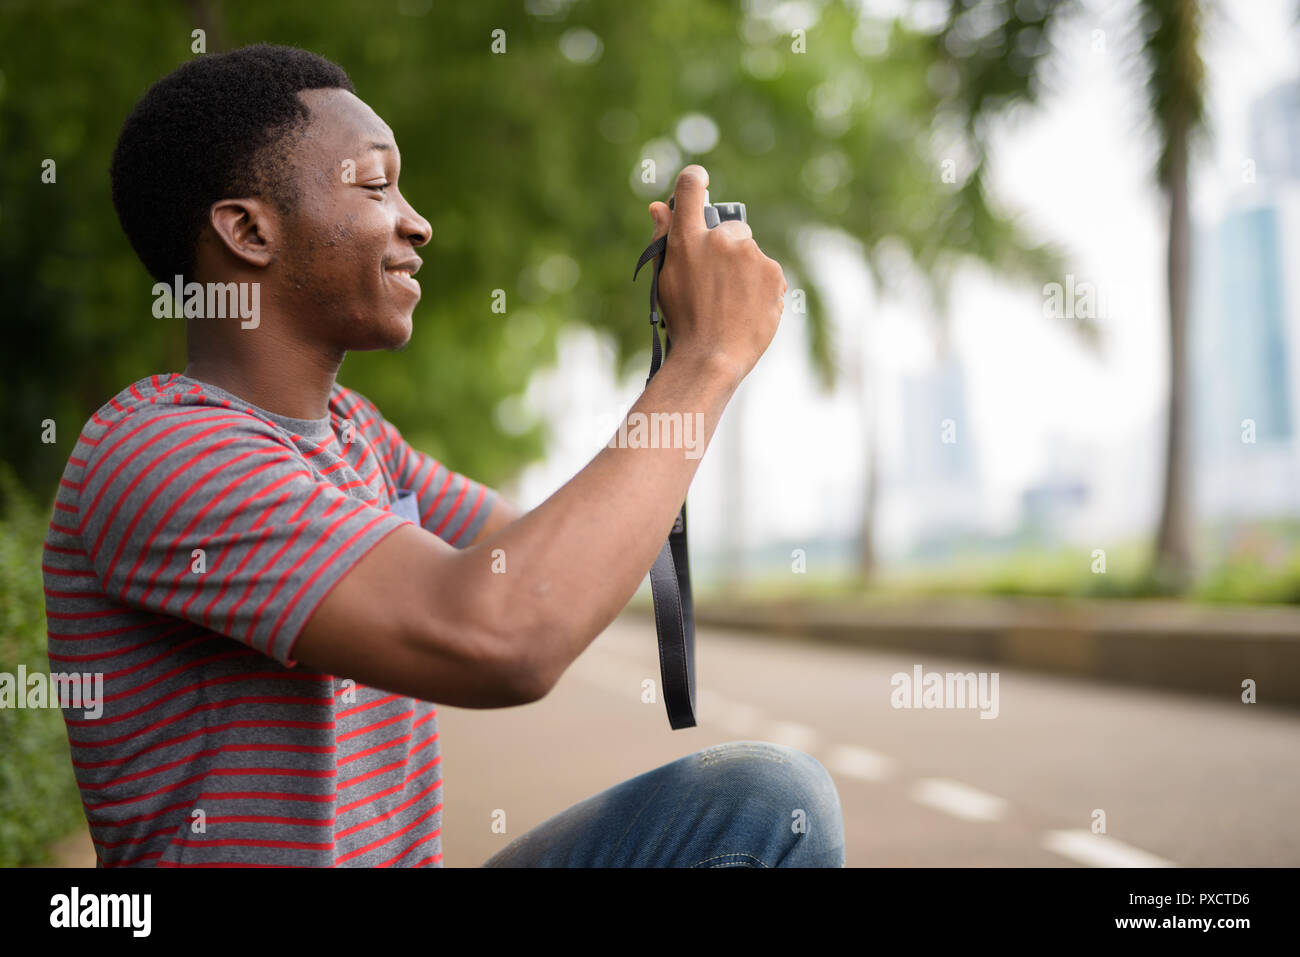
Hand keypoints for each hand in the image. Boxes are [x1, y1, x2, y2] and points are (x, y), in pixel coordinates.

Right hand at [647, 165, 784, 385]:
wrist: (712, 357)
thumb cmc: (683, 321)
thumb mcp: (664, 279)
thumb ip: (663, 239)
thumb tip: (658, 207)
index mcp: (688, 239)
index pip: (691, 187)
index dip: (695, 180)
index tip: (700, 181)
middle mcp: (721, 240)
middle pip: (730, 228)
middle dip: (726, 248)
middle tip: (717, 282)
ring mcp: (751, 255)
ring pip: (750, 254)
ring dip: (744, 270)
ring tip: (731, 303)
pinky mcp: (773, 272)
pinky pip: (767, 272)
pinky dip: (760, 286)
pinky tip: (747, 308)